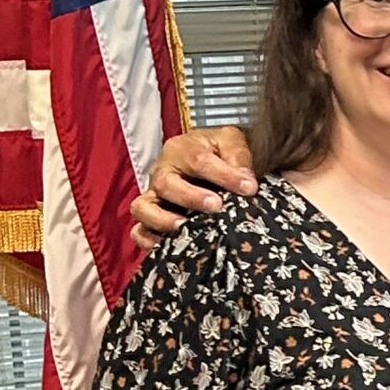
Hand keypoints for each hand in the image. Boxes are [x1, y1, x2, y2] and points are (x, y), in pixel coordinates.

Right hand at [130, 127, 255, 251]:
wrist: (211, 158)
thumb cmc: (220, 151)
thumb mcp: (232, 143)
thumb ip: (238, 159)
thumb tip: (247, 183)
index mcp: (182, 149)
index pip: (199, 160)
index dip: (224, 175)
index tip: (249, 188)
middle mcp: (162, 172)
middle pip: (166, 184)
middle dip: (190, 197)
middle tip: (216, 206)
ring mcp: (154, 196)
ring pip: (143, 208)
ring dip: (163, 220)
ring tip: (187, 228)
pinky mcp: (152, 217)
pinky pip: (139, 231)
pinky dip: (150, 240)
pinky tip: (171, 246)